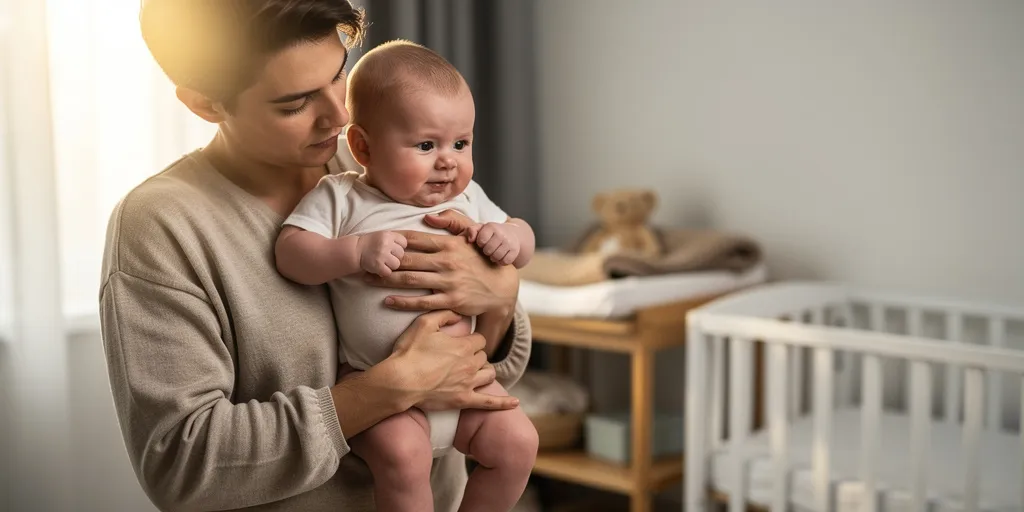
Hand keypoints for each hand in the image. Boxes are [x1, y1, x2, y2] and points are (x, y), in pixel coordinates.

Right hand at [356, 230, 406, 276]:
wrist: (354, 250)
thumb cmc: (370, 243)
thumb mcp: (383, 235)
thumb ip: (395, 239)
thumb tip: (415, 245)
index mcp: (388, 234)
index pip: (404, 243)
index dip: (400, 248)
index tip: (392, 250)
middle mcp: (386, 243)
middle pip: (402, 254)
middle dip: (395, 258)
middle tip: (386, 258)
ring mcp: (381, 254)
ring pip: (396, 264)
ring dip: (390, 266)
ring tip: (382, 263)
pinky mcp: (377, 265)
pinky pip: (388, 272)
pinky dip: (383, 273)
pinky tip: (378, 269)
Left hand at [363, 210, 518, 316]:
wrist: (502, 288)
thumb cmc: (484, 259)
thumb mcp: (474, 234)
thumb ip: (454, 221)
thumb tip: (428, 216)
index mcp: (449, 244)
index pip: (415, 239)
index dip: (394, 240)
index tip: (377, 240)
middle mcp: (447, 262)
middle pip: (407, 259)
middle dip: (383, 260)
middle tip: (365, 262)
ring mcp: (448, 282)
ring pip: (410, 280)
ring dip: (386, 279)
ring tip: (368, 279)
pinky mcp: (450, 300)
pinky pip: (422, 302)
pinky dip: (403, 301)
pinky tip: (388, 300)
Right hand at [390, 310, 518, 410]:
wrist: (400, 381)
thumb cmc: (409, 352)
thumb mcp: (423, 324)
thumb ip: (444, 315)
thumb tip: (459, 315)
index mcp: (464, 345)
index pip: (479, 340)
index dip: (471, 340)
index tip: (461, 342)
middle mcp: (470, 364)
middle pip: (483, 356)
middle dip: (476, 355)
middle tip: (461, 357)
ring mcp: (469, 383)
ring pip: (489, 374)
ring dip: (484, 371)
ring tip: (476, 371)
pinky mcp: (464, 400)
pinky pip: (489, 403)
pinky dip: (503, 403)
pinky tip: (514, 403)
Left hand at [465, 222, 519, 265]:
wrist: (511, 233)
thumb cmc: (491, 233)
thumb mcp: (481, 228)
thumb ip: (472, 230)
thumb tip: (470, 240)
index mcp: (491, 226)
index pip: (481, 240)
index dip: (480, 243)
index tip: (483, 242)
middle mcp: (502, 233)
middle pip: (488, 250)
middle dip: (486, 251)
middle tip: (488, 249)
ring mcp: (509, 242)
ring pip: (496, 257)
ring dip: (493, 257)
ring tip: (493, 253)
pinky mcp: (515, 251)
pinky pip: (505, 261)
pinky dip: (501, 261)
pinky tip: (501, 257)